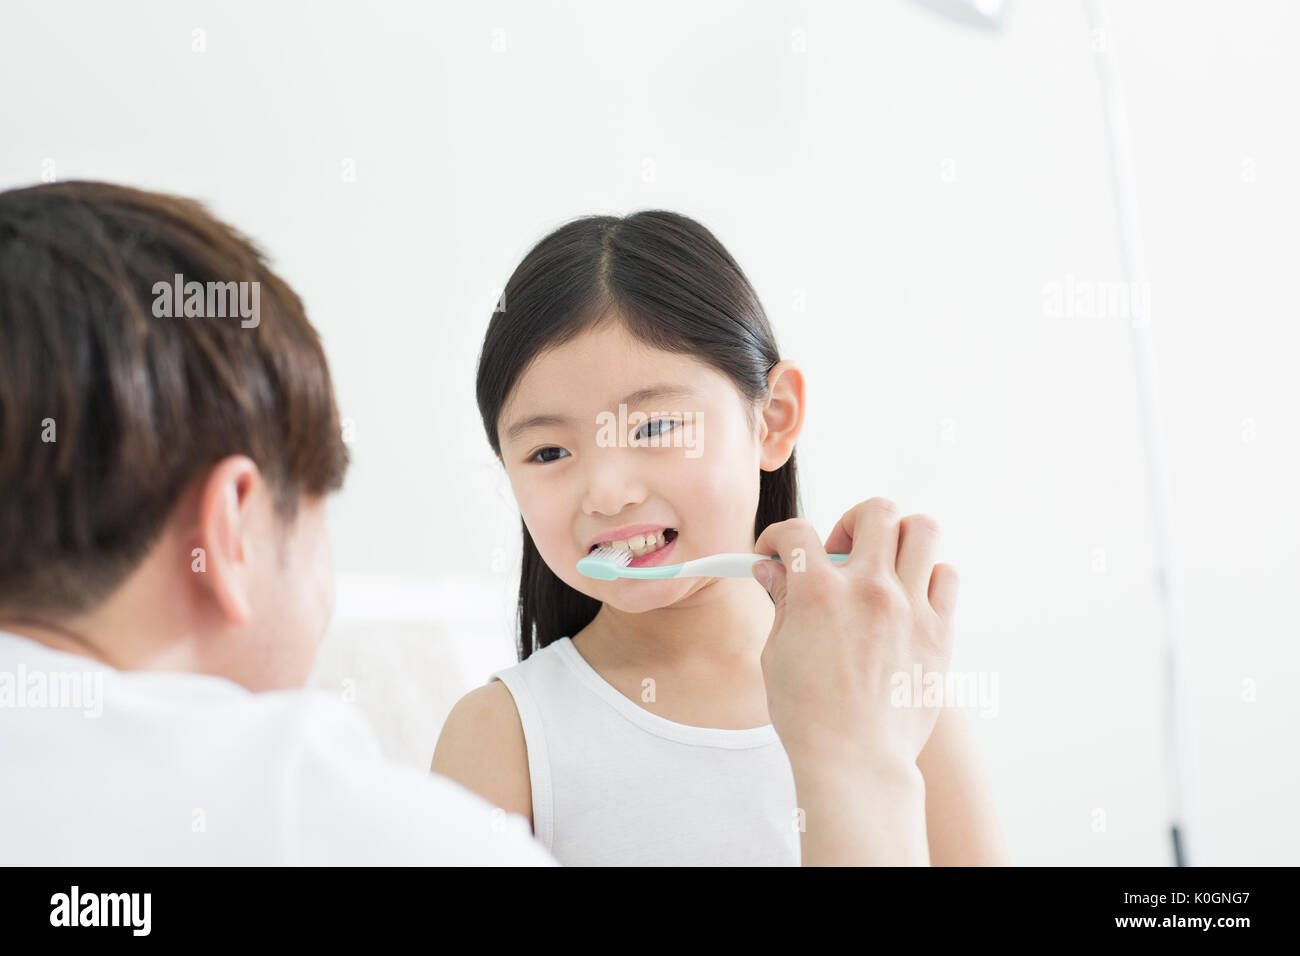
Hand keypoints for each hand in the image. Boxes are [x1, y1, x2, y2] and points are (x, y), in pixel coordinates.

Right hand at [752, 498, 959, 772]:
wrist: (857, 762)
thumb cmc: (810, 717)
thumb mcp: (776, 655)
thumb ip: (780, 603)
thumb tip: (773, 569)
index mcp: (819, 593)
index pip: (796, 532)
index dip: (779, 538)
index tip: (777, 555)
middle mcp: (869, 590)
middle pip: (876, 511)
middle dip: (851, 523)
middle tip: (840, 553)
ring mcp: (910, 608)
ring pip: (922, 530)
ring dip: (898, 539)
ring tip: (882, 566)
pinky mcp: (939, 631)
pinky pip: (947, 576)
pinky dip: (928, 577)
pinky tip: (907, 599)